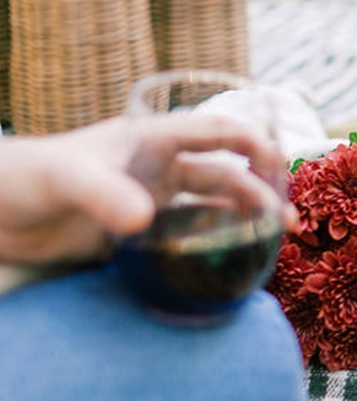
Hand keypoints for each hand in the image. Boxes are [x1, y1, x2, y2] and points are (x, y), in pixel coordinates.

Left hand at [0, 114, 290, 265]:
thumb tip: (143, 221)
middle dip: (260, 195)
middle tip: (285, 224)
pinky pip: (183, 244)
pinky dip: (210, 252)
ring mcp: (148, 205)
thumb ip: (103, 194)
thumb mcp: (64, 177)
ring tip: (271, 245)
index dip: (254, 143)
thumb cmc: (22, 178)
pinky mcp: (134, 240)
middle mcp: (158, 171)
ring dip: (242, 224)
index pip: (217, 132)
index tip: (281, 166)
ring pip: (209, 212)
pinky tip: (226, 268)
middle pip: (224, 177)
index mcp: (151, 141)